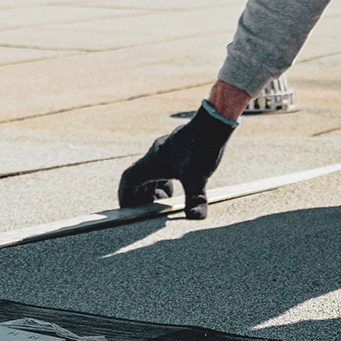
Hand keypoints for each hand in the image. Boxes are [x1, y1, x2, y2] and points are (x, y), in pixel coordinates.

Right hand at [117, 103, 236, 218]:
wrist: (214, 121)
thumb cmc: (202, 147)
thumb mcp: (197, 177)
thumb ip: (195, 200)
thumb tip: (195, 218)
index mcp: (153, 162)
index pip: (129, 179)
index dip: (125, 196)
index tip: (130, 209)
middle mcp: (155, 155)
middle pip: (138, 178)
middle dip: (142, 196)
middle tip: (152, 210)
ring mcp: (165, 151)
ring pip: (151, 172)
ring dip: (155, 188)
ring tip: (168, 200)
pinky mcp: (177, 149)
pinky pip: (163, 167)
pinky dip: (165, 179)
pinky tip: (180, 186)